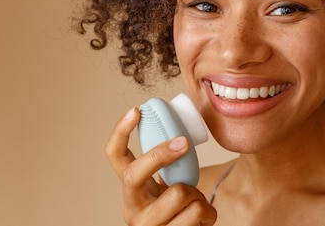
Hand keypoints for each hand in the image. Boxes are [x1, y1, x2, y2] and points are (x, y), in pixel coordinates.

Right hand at [105, 107, 217, 225]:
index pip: (115, 158)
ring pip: (178, 193)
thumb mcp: (172, 185)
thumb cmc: (183, 210)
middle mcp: (132, 209)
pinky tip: (203, 220)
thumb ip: (172, 165)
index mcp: (132, 189)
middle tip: (184, 142)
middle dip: (160, 155)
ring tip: (196, 204)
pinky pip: (196, 213)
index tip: (136, 110)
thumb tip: (184, 131)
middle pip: (133, 175)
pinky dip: (209, 213)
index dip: (120, 132)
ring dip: (197, 194)